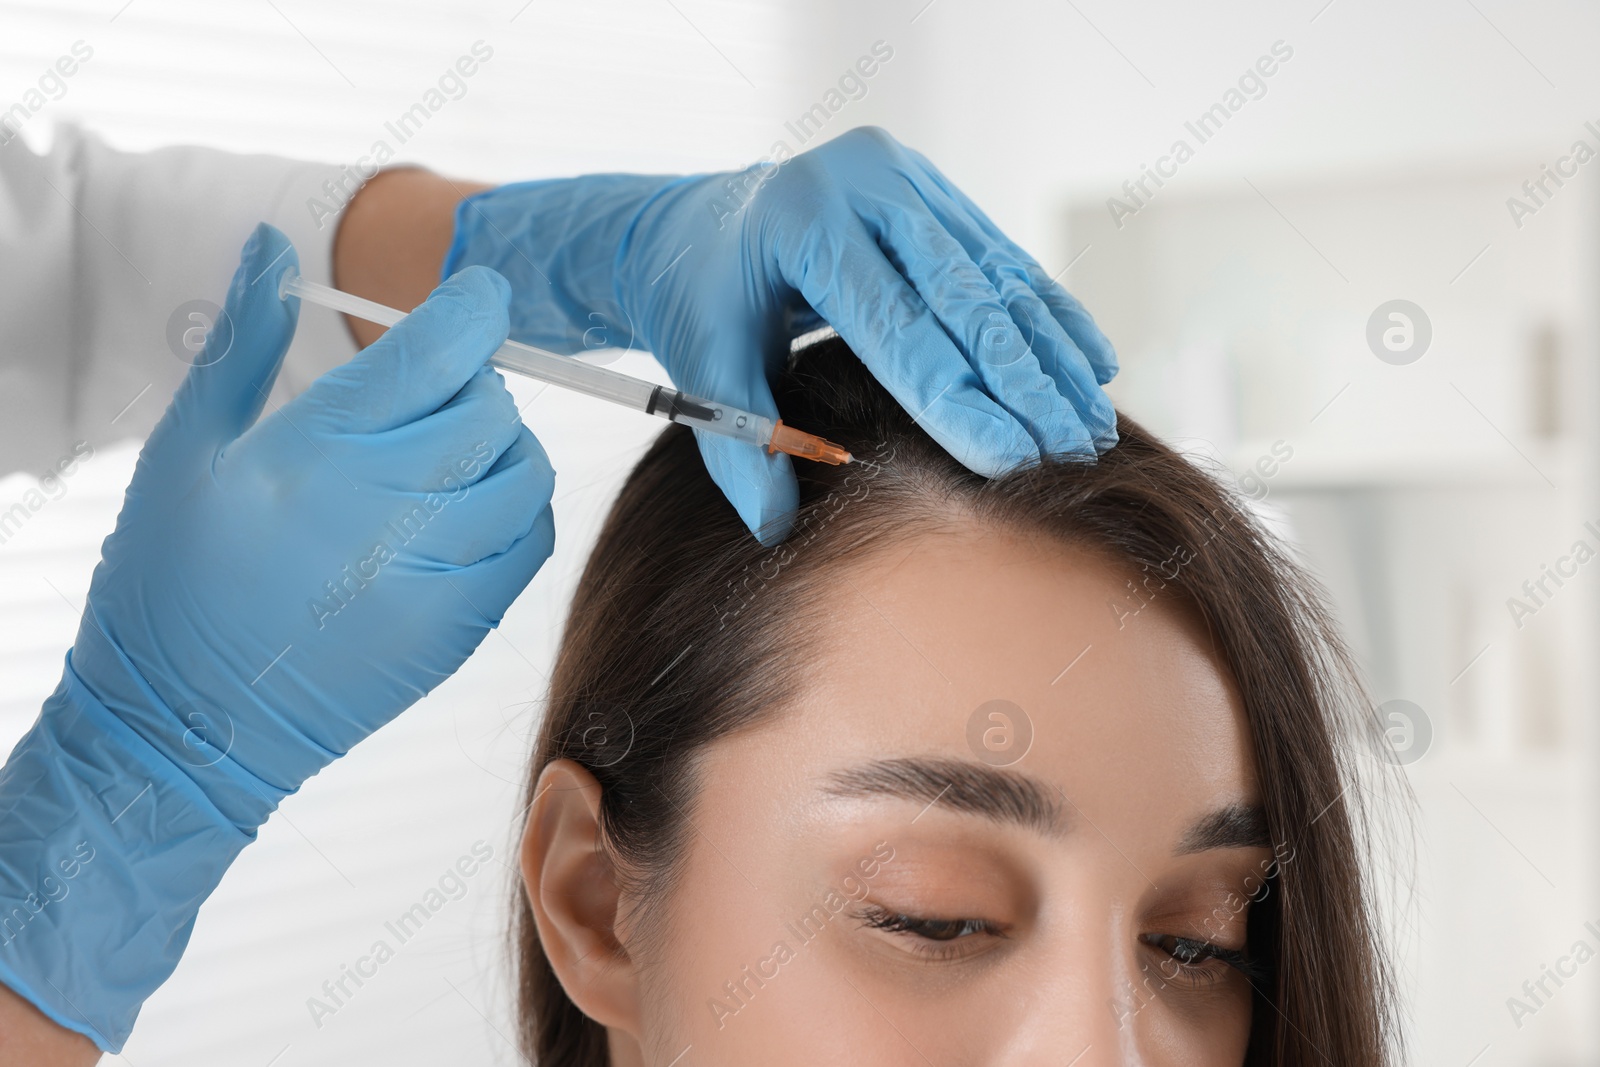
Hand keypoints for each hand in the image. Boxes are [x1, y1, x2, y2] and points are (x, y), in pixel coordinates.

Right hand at [0, 224, 554, 1049]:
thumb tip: (272, 245)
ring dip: (501, 443)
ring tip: (447, 453)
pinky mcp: (459, 628)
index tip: (479, 297)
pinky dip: (516, 509)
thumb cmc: (171, 582)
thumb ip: (242, 340)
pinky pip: (530, 540)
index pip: (440, 352)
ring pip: (523, 470)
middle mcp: (387, 510)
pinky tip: (465, 510)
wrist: (185, 730)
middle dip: (473, 379)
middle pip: (489, 406)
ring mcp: (432, 575)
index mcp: (316, 452)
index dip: (477, 308)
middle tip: (429, 392)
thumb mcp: (184, 448)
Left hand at [444, 126, 1115, 542]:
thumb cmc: (702, 302)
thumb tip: (776, 527)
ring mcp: (907, 180)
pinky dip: (1049, 317)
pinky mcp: (934, 192)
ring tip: (1093, 427)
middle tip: (1073, 451)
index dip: (961, 398)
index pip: (900, 325)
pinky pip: (1004, 260)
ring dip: (1052, 355)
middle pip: (966, 297)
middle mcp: (866, 184)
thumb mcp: (703, 371)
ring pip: (999, 277)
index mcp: (805, 223)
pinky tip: (1091, 369)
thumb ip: (739, 446)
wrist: (698, 226)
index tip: (1014, 461)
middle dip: (1026, 383)